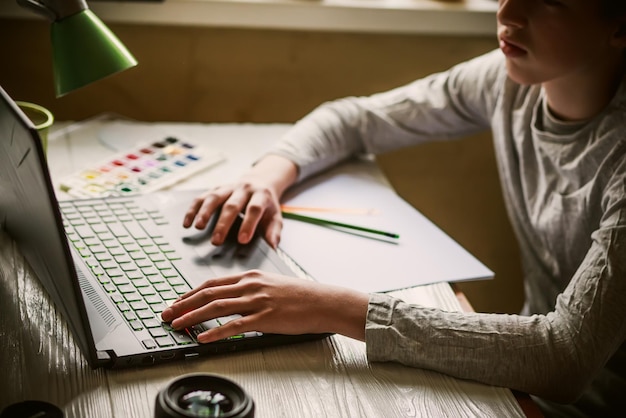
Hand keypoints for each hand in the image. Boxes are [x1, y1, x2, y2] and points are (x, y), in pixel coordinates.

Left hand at [160, 270, 368, 342]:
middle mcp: (250, 285)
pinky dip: (216, 331)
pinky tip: (203, 338)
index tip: (175, 302)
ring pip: (216, 307)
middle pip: (207, 293)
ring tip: (177, 325)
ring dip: (192, 317)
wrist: (323, 301)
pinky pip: (235, 325)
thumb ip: (250, 289)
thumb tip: (231, 299)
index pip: (211, 283)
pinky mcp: (265, 317)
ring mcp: (257, 301)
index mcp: (250, 276)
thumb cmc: (300, 295)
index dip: (189, 293)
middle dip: (182, 304)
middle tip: (166, 314)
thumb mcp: (271, 284)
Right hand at [182, 155, 298, 247]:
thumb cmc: (266, 204)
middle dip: (223, 223)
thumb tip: (272, 247)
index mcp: (261, 196)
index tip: (242, 240)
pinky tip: (187, 222)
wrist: (260, 181)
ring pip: (214, 198)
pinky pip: (202, 198)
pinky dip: (193, 210)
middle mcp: (243, 189)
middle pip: (232, 205)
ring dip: (204, 212)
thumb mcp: (275, 216)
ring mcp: (228, 188)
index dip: (248, 224)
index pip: (254, 209)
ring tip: (198, 227)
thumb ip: (274, 231)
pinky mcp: (216, 189)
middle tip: (216, 241)